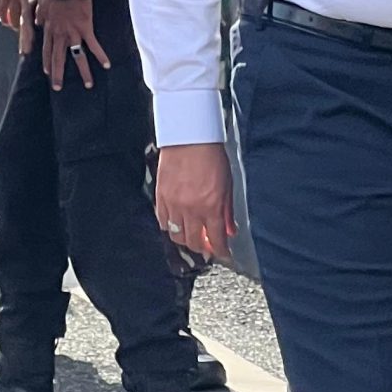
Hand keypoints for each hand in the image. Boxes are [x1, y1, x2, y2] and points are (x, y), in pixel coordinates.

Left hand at [36, 0, 109, 92]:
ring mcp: (73, 33)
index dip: (48, 63)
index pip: (47, 50)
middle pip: (58, 59)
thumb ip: (39, 15)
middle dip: (58, 75)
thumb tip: (36, 21)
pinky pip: (94, 46)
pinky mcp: (86, 29)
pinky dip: (101, 56)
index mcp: (50, 29)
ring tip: (88, 85)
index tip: (48, 73)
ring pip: (77, 57)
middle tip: (58, 88)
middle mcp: (60, 35)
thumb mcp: (41, 4)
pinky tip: (107, 65)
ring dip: (83, 72)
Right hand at [155, 142, 236, 264]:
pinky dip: (170, 226)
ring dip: (186, 240)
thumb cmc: (210, 156)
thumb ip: (227, 211)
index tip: (223, 253)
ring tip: (191, 235)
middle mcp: (191, 210)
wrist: (189, 137)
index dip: (221, 251)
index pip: (217, 241)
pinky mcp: (160, 197)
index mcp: (211, 207)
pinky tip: (176, 222)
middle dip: (203, 248)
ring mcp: (174, 205)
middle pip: (194, 243)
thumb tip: (230, 229)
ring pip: (177, 236)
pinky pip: (163, 221)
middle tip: (207, 245)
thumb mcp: (227, 185)